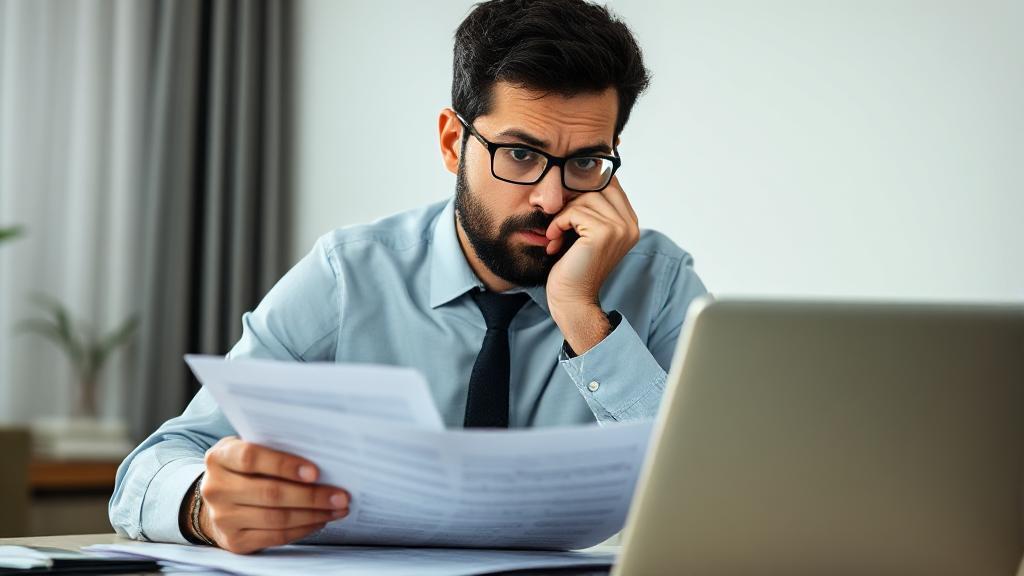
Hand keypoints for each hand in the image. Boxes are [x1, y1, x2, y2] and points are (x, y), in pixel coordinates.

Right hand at [191, 437, 349, 553]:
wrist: (216, 503)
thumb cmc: (244, 470)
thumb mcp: (248, 451)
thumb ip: (274, 450)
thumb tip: (321, 456)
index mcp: (220, 458)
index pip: (251, 458)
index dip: (284, 465)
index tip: (315, 472)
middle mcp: (216, 488)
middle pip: (270, 492)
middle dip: (311, 495)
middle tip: (341, 495)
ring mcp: (223, 517)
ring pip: (276, 517)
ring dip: (313, 514)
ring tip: (337, 509)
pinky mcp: (235, 541)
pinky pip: (275, 536)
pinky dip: (302, 529)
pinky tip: (319, 520)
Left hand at [544, 176, 638, 352]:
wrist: (572, 300)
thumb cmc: (572, 266)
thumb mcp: (583, 231)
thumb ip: (589, 206)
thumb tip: (578, 173)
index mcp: (629, 222)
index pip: (608, 183)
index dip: (581, 190)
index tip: (564, 210)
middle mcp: (630, 224)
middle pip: (595, 187)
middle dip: (570, 203)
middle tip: (557, 226)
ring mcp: (620, 228)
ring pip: (583, 198)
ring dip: (561, 215)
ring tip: (555, 236)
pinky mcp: (604, 233)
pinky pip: (574, 212)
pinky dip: (558, 224)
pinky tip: (554, 241)